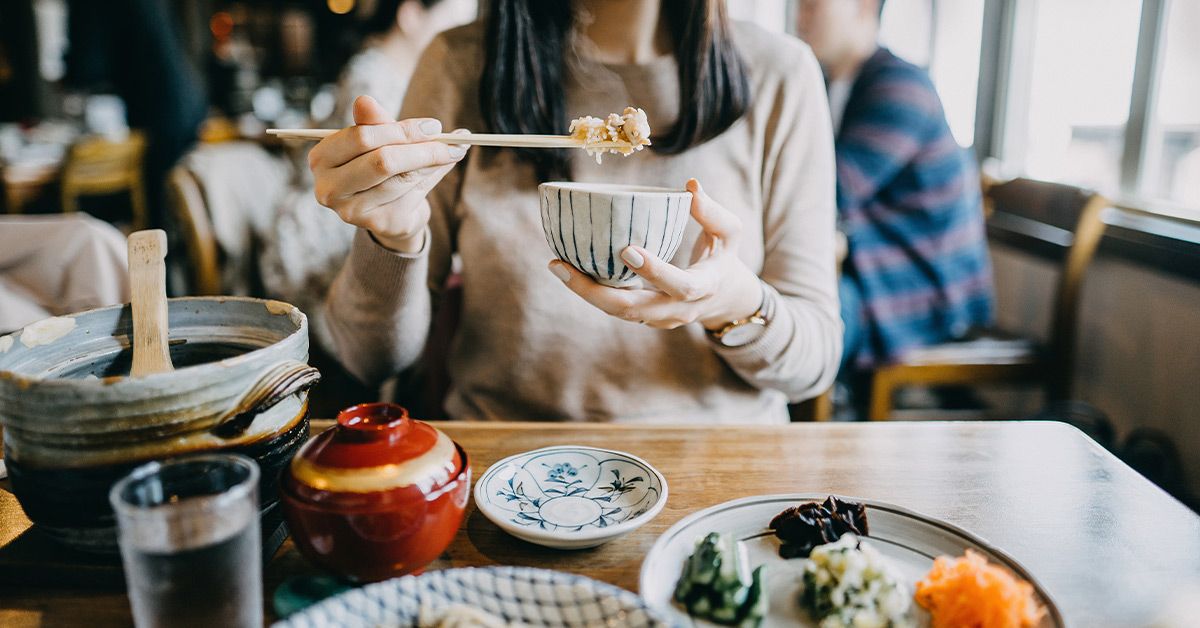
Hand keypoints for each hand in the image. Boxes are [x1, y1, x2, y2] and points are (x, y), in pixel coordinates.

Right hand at [308, 95, 467, 252]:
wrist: (390, 212)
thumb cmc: (381, 168)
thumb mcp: (379, 141)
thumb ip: (375, 123)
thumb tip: (364, 100)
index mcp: (322, 158)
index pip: (362, 137)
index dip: (401, 130)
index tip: (434, 126)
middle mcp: (330, 188)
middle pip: (382, 161)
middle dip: (421, 148)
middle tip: (450, 141)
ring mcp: (351, 211)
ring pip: (400, 179)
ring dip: (431, 163)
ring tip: (452, 152)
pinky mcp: (377, 224)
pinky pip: (411, 196)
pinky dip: (431, 178)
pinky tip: (442, 167)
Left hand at [549, 179, 762, 330]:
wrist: (724, 300)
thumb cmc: (724, 258)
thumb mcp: (730, 233)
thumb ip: (712, 212)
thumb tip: (690, 186)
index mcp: (703, 288)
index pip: (680, 286)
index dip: (655, 271)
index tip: (627, 250)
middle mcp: (677, 310)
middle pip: (633, 310)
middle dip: (595, 292)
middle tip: (562, 265)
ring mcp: (658, 318)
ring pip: (618, 312)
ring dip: (585, 292)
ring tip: (556, 265)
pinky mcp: (644, 317)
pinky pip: (615, 307)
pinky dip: (591, 291)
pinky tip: (567, 268)